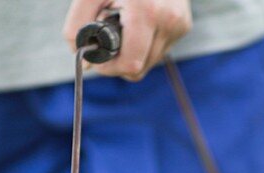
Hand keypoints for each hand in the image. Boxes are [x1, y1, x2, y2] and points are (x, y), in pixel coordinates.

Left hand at [63, 0, 191, 81]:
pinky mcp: (184, 26)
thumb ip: (79, 23)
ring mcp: (179, 25)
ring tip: (125, 24)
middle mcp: (168, 20)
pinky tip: (138, 23)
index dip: (109, 67)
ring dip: (131, 53)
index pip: (130, 64)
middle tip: (108, 38)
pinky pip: (158, 50)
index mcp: (147, 11)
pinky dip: (143, 44)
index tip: (97, 56)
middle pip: (139, 69)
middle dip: (118, 61)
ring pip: (148, 63)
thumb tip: (82, 59)